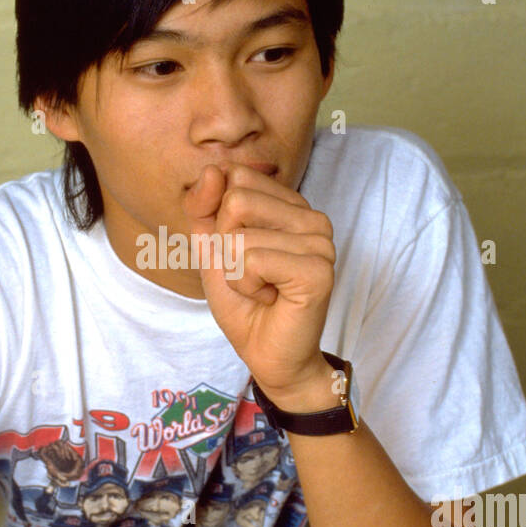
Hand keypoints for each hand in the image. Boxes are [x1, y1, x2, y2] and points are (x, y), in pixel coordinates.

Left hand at [181, 163, 335, 396]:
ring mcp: (320, 242)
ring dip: (236, 273)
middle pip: (235, 200)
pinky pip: (253, 259)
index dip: (219, 220)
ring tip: (262, 289)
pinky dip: (247, 285)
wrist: (269, 356)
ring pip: (240, 234)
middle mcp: (312, 217)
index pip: (235, 177)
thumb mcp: (212, 250)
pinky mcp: (318, 269)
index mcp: (291, 206)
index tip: (240, 254)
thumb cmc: (246, 305)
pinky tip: (270, 298)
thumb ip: (204, 208)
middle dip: (225, 247)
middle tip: (251, 276)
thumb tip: (212, 169)